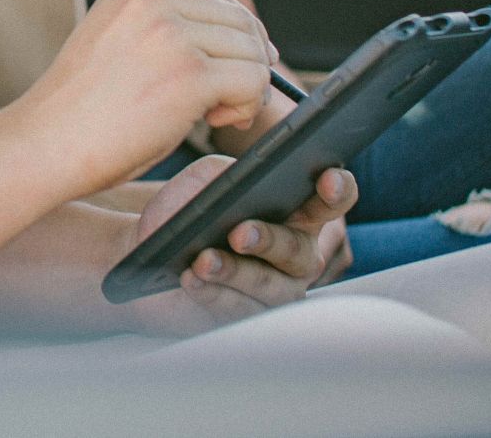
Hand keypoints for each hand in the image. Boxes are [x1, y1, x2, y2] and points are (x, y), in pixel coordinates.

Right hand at [17, 0, 273, 193]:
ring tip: (215, 114)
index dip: (234, 35)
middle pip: (240, 21)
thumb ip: (162, 30)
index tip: (234, 67)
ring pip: (252, 51)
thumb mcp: (118, 43)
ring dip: (246, 88)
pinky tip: (216, 121)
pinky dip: (247, 106)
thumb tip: (236, 42)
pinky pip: (253, 82)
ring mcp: (172, 34)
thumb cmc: (80, 109)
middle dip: (245, 61)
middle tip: (228, 101)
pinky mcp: (190, 74)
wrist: (45, 144)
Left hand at [127, 156, 357, 334]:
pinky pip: (237, 309)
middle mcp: (297, 256)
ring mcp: (276, 292)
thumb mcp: (208, 178)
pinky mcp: (246, 317)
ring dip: (234, 272)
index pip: (331, 201)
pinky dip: (212, 293)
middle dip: (268, 240)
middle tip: (239, 233)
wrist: (151, 245)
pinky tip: (191, 279)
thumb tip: (243, 182)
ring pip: (267, 286)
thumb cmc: (190, 204)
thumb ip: (230, 173)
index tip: (328, 179)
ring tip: (202, 260)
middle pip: (296, 250)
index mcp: (298, 214)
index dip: (338, 190)